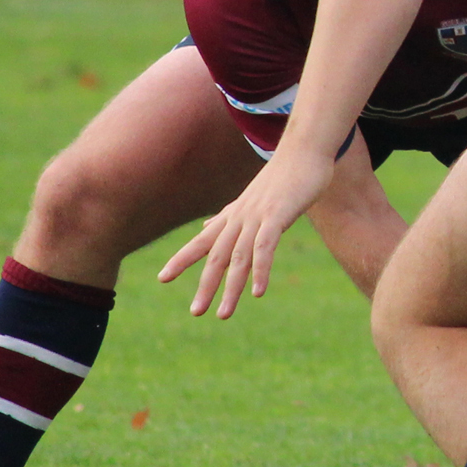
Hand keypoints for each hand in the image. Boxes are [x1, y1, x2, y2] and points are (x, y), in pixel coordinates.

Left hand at [159, 145, 335, 317]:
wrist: (304, 152)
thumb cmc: (281, 177)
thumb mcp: (250, 200)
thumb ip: (228, 217)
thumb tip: (205, 228)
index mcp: (232, 216)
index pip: (201, 242)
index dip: (181, 260)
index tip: (162, 278)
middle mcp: (239, 218)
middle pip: (217, 257)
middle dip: (206, 286)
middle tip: (195, 312)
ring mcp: (257, 217)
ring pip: (239, 258)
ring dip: (231, 288)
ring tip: (223, 314)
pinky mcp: (277, 216)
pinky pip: (265, 247)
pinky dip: (260, 270)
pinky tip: (257, 293)